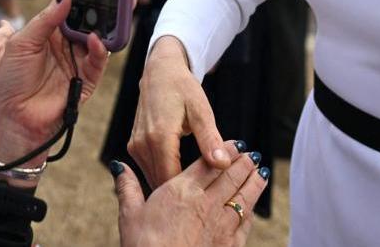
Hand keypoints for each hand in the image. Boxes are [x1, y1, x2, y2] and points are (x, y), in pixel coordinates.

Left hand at [0, 0, 109, 164]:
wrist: (13, 119)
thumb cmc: (10, 80)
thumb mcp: (21, 43)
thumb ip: (45, 19)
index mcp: (49, 34)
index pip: (69, 9)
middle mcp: (65, 46)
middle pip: (88, 22)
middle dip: (103, 8)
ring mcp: (76, 63)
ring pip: (97, 39)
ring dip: (106, 26)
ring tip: (113, 11)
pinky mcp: (85, 81)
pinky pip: (97, 62)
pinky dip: (99, 50)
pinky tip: (95, 40)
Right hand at [0, 2, 15, 122]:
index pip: (9, 29)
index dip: (5, 25)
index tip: (0, 24)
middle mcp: (5, 60)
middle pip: (13, 46)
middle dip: (7, 41)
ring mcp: (6, 78)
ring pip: (11, 63)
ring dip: (5, 58)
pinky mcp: (4, 93)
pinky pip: (7, 80)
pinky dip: (4, 76)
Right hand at [114, 141, 268, 246]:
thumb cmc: (144, 246)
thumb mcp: (130, 214)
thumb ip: (128, 187)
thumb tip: (119, 167)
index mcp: (181, 190)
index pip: (208, 164)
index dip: (225, 152)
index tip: (235, 144)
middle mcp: (204, 203)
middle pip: (230, 176)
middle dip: (244, 163)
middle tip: (253, 153)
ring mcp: (220, 223)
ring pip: (243, 196)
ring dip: (253, 182)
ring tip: (260, 171)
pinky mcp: (229, 243)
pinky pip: (245, 221)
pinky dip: (250, 209)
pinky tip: (252, 206)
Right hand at [128, 36, 227, 188]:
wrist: (159, 71)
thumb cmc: (183, 88)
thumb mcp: (201, 111)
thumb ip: (210, 139)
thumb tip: (223, 164)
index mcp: (159, 137)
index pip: (172, 180)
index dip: (189, 195)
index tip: (209, 203)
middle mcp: (142, 144)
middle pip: (161, 183)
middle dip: (182, 196)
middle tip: (206, 205)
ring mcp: (135, 146)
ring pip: (154, 179)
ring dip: (172, 189)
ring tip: (197, 197)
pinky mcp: (134, 146)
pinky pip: (150, 170)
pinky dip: (165, 177)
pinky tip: (184, 182)